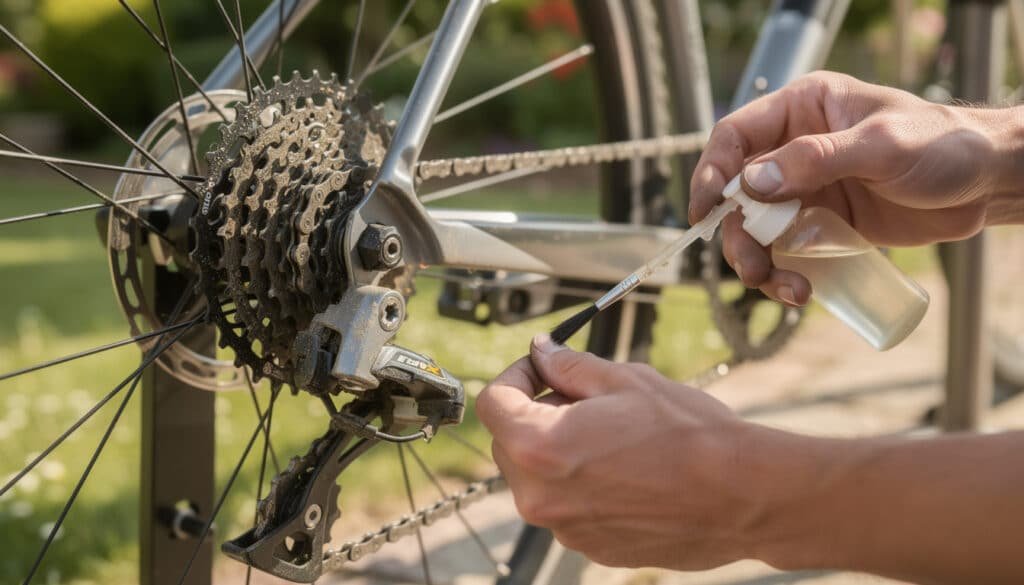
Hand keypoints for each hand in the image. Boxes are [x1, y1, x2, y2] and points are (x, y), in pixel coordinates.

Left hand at [475, 335, 769, 569]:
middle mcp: (541, 497)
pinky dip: (583, 485)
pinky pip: (569, 507)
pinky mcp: (592, 548)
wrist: (743, 495)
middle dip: (537, 413)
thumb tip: (543, 352)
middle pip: (510, 443)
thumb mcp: (625, 381)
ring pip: (540, 477)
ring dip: (560, 451)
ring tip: (614, 435)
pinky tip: (628, 469)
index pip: (493, 403)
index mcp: (540, 447)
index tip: (540, 368)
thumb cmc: (689, 435)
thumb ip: (569, 366)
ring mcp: (566, 529)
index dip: (515, 375)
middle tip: (583, 397)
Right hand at [689, 71, 1023, 305]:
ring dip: (759, 262)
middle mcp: (794, 149)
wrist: (986, 184)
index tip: (704, 211)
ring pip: (757, 229)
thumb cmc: (942, 145)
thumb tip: (750, 183)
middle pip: (738, 193)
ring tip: (785, 288)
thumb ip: (815, 159)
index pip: (736, 137)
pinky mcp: (822, 225)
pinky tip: (803, 291)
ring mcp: (806, 189)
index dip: (711, 172)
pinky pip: (786, 252)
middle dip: (739, 235)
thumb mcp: (880, 146)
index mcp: (802, 110)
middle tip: (754, 267)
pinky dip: (786, 275)